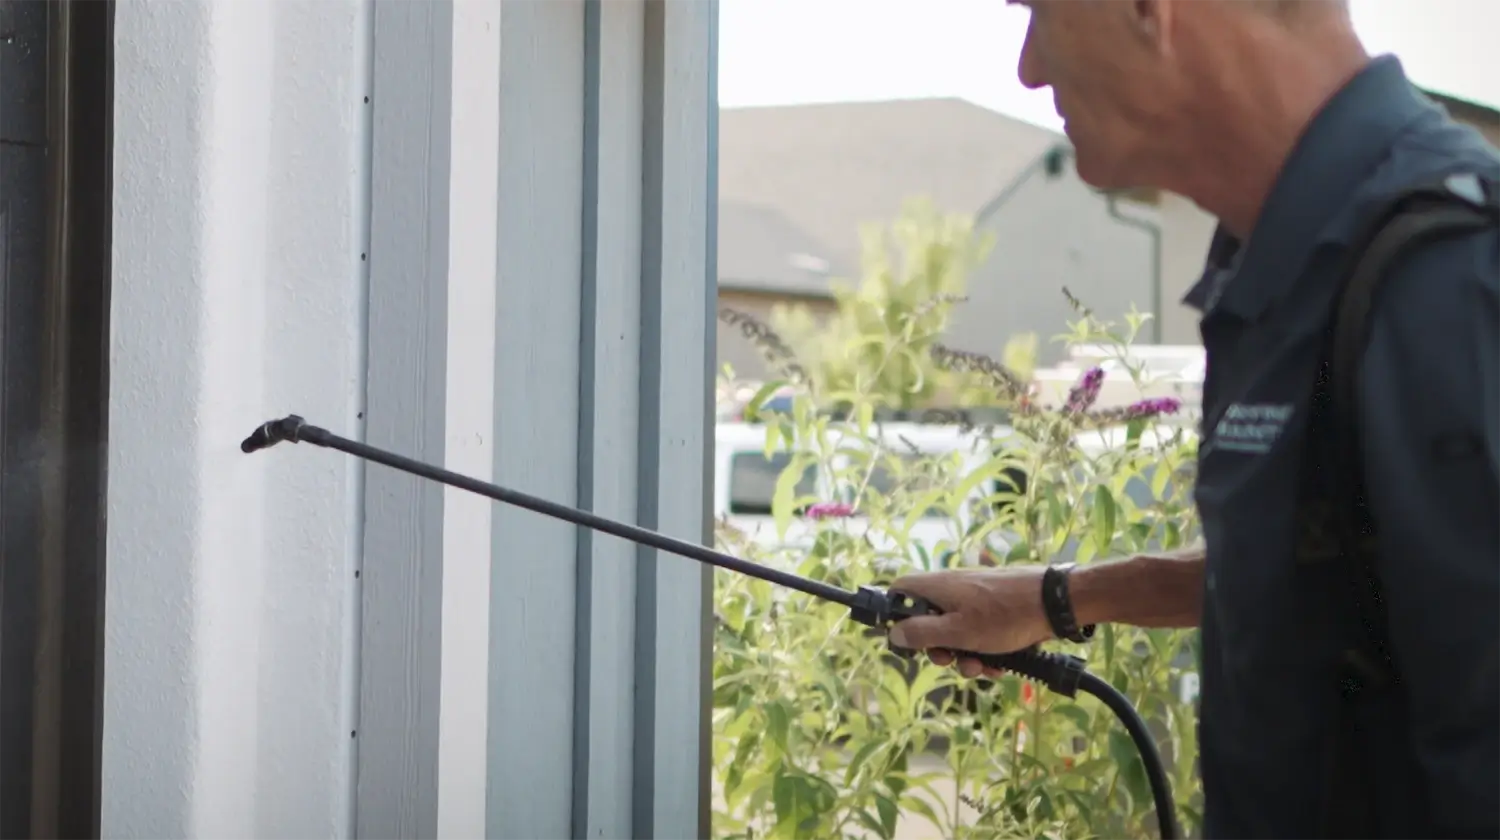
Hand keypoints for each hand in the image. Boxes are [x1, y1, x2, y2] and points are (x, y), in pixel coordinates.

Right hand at [886, 565, 1052, 679]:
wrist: (1054, 603)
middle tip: (950, 661)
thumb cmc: (1003, 616)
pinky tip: (999, 664)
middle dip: (938, 647)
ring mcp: (974, 599)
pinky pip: (977, 631)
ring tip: (982, 668)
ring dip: (964, 655)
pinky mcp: (993, 608)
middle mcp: (952, 589)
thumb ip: (923, 633)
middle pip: (928, 619)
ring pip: (955, 631)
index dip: (896, 614)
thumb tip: (893, 634)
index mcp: (937, 587)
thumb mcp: (958, 632)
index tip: (907, 640)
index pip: (901, 590)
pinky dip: (983, 649)